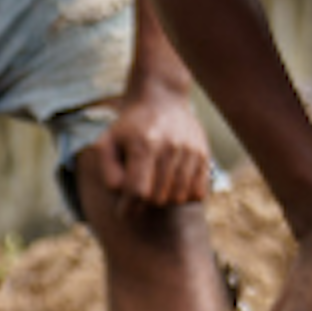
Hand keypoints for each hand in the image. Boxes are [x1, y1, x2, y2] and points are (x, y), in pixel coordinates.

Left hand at [84, 81, 213, 210]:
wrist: (161, 99)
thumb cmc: (129, 127)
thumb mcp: (107, 142)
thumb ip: (108, 171)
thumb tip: (123, 195)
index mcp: (143, 144)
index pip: (138, 191)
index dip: (128, 208)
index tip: (124, 211)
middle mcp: (170, 147)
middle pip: (158, 198)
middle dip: (145, 200)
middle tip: (139, 186)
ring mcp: (190, 151)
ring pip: (178, 198)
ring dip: (164, 198)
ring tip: (155, 182)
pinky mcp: (204, 155)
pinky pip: (197, 194)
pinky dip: (184, 195)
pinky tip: (173, 183)